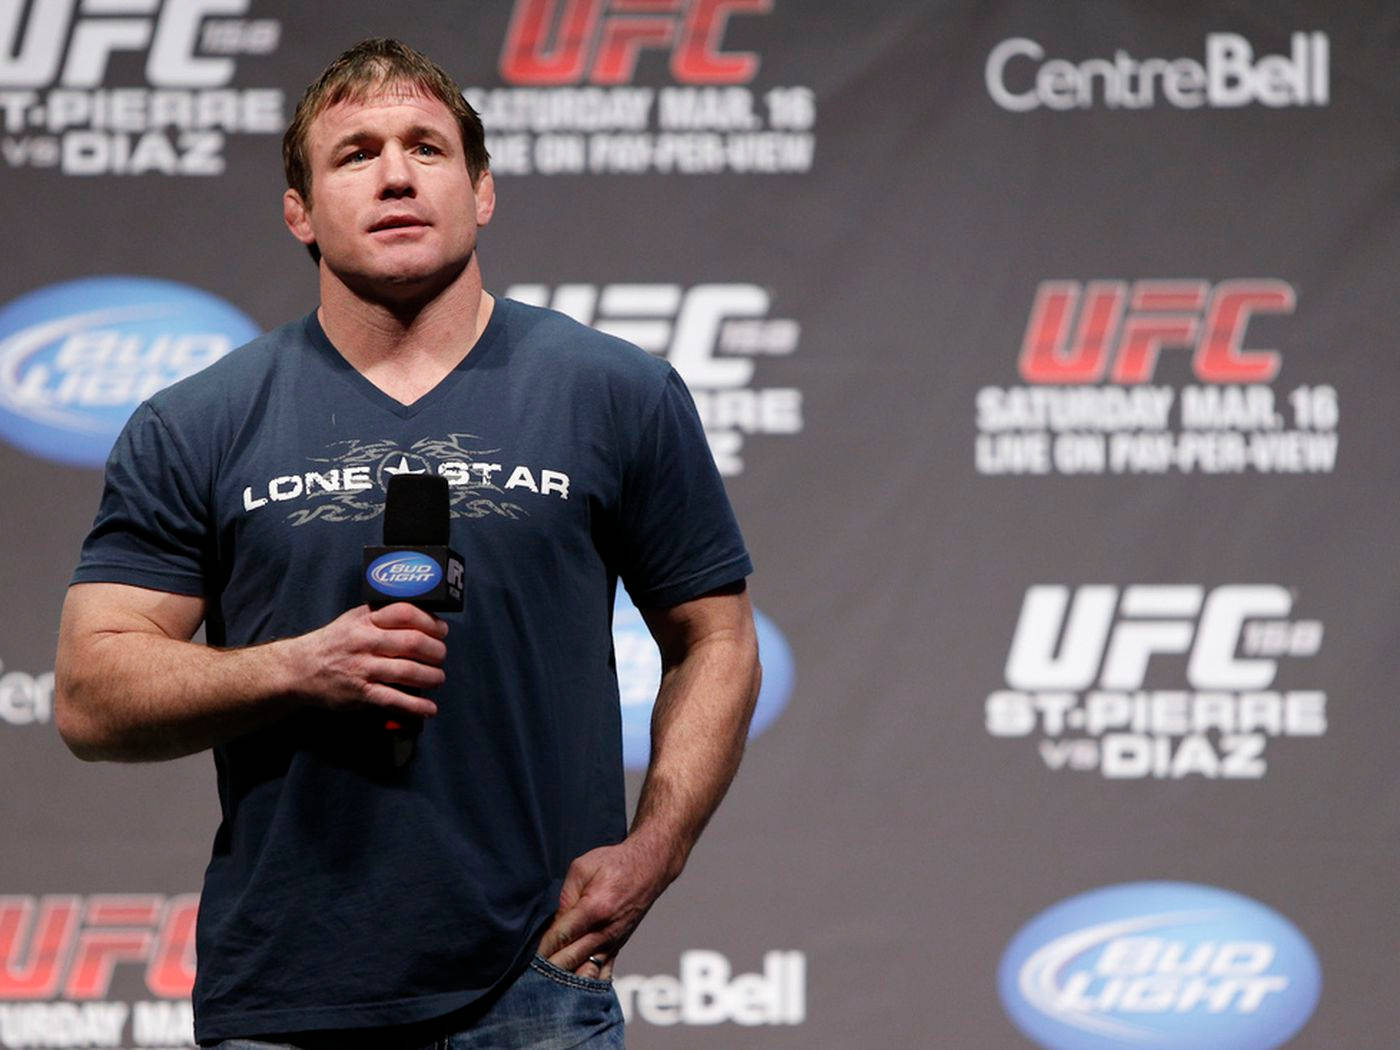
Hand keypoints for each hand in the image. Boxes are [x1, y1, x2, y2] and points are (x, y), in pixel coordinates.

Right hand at [288, 603, 447, 717]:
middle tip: (441, 657)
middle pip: (413, 642)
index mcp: (366, 620)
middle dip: (436, 651)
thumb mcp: (354, 619)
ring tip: (437, 679)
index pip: (405, 613)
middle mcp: (365, 641)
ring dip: (431, 677)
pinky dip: (416, 706)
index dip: (430, 622)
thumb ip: (384, 615)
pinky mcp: (360, 694)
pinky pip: (394, 699)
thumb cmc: (334, 642)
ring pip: (408, 671)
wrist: (299, 669)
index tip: (442, 631)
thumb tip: (424, 616)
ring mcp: (362, 668)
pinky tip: (429, 708)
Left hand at [536, 835, 678, 978]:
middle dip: (550, 967)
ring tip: (549, 984)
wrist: (648, 867)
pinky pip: (603, 972)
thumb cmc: (614, 863)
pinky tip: (573, 988)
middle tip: (532, 974)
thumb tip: (555, 922)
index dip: (544, 947)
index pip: (562, 936)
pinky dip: (588, 981)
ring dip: (567, 978)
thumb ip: (565, 896)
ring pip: (587, 971)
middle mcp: (606, 930)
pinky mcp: (619, 946)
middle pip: (571, 958)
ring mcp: (614, 941)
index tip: (530, 955)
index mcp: (595, 908)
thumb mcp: (582, 868)